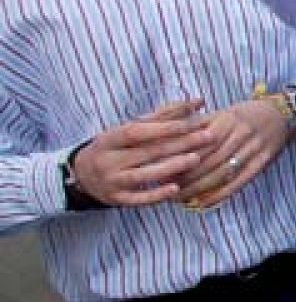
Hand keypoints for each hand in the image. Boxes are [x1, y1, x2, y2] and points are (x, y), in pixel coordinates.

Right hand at [69, 99, 215, 206]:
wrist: (81, 176)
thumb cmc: (115, 146)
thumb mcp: (130, 128)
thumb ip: (164, 115)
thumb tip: (198, 101)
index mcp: (109, 139)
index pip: (137, 132)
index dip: (163, 128)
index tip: (190, 123)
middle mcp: (108, 160)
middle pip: (146, 152)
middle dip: (179, 144)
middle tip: (207, 137)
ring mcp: (111, 182)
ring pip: (143, 176)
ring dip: (171, 168)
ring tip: (196, 159)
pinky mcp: (116, 200)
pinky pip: (137, 199)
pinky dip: (156, 195)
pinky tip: (176, 189)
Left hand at [174, 96, 295, 207]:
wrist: (282, 114)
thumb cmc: (246, 114)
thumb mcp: (223, 113)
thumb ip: (198, 125)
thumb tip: (169, 138)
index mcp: (227, 119)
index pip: (199, 143)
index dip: (180, 158)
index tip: (162, 170)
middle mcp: (241, 133)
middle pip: (209, 160)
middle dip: (187, 177)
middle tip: (166, 189)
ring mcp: (254, 148)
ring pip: (222, 172)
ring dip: (199, 188)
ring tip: (180, 198)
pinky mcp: (263, 162)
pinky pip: (240, 181)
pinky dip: (221, 194)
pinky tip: (205, 203)